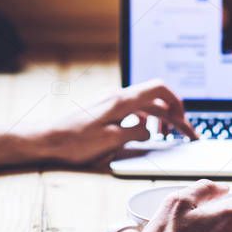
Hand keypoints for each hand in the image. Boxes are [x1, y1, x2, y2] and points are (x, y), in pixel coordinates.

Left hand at [37, 79, 199, 164]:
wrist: (45, 138)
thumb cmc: (73, 141)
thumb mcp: (110, 142)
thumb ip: (135, 134)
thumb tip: (150, 132)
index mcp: (122, 101)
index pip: (159, 90)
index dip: (177, 102)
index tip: (185, 119)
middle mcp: (117, 97)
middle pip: (155, 100)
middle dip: (174, 116)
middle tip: (187, 134)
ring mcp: (110, 102)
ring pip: (144, 106)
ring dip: (160, 119)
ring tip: (167, 136)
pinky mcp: (104, 109)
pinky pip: (131, 111)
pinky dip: (144, 120)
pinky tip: (142, 134)